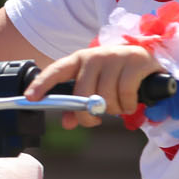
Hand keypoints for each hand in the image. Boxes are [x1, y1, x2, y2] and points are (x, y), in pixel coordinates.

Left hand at [26, 45, 163, 128]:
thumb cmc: (116, 77)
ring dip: (113, 110)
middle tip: (96, 119)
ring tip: (118, 107)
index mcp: (80, 59)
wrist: (148, 61)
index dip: (42, 84)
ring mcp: (116, 56)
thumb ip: (79, 106)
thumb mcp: (96, 89)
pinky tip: (130, 103)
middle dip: (87, 113)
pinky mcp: (136, 61)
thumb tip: (68, 123)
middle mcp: (95, 55)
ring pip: (105, 95)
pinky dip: (127, 105)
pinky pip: (126, 93)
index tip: (30, 98)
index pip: (57, 70)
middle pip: (83, 92)